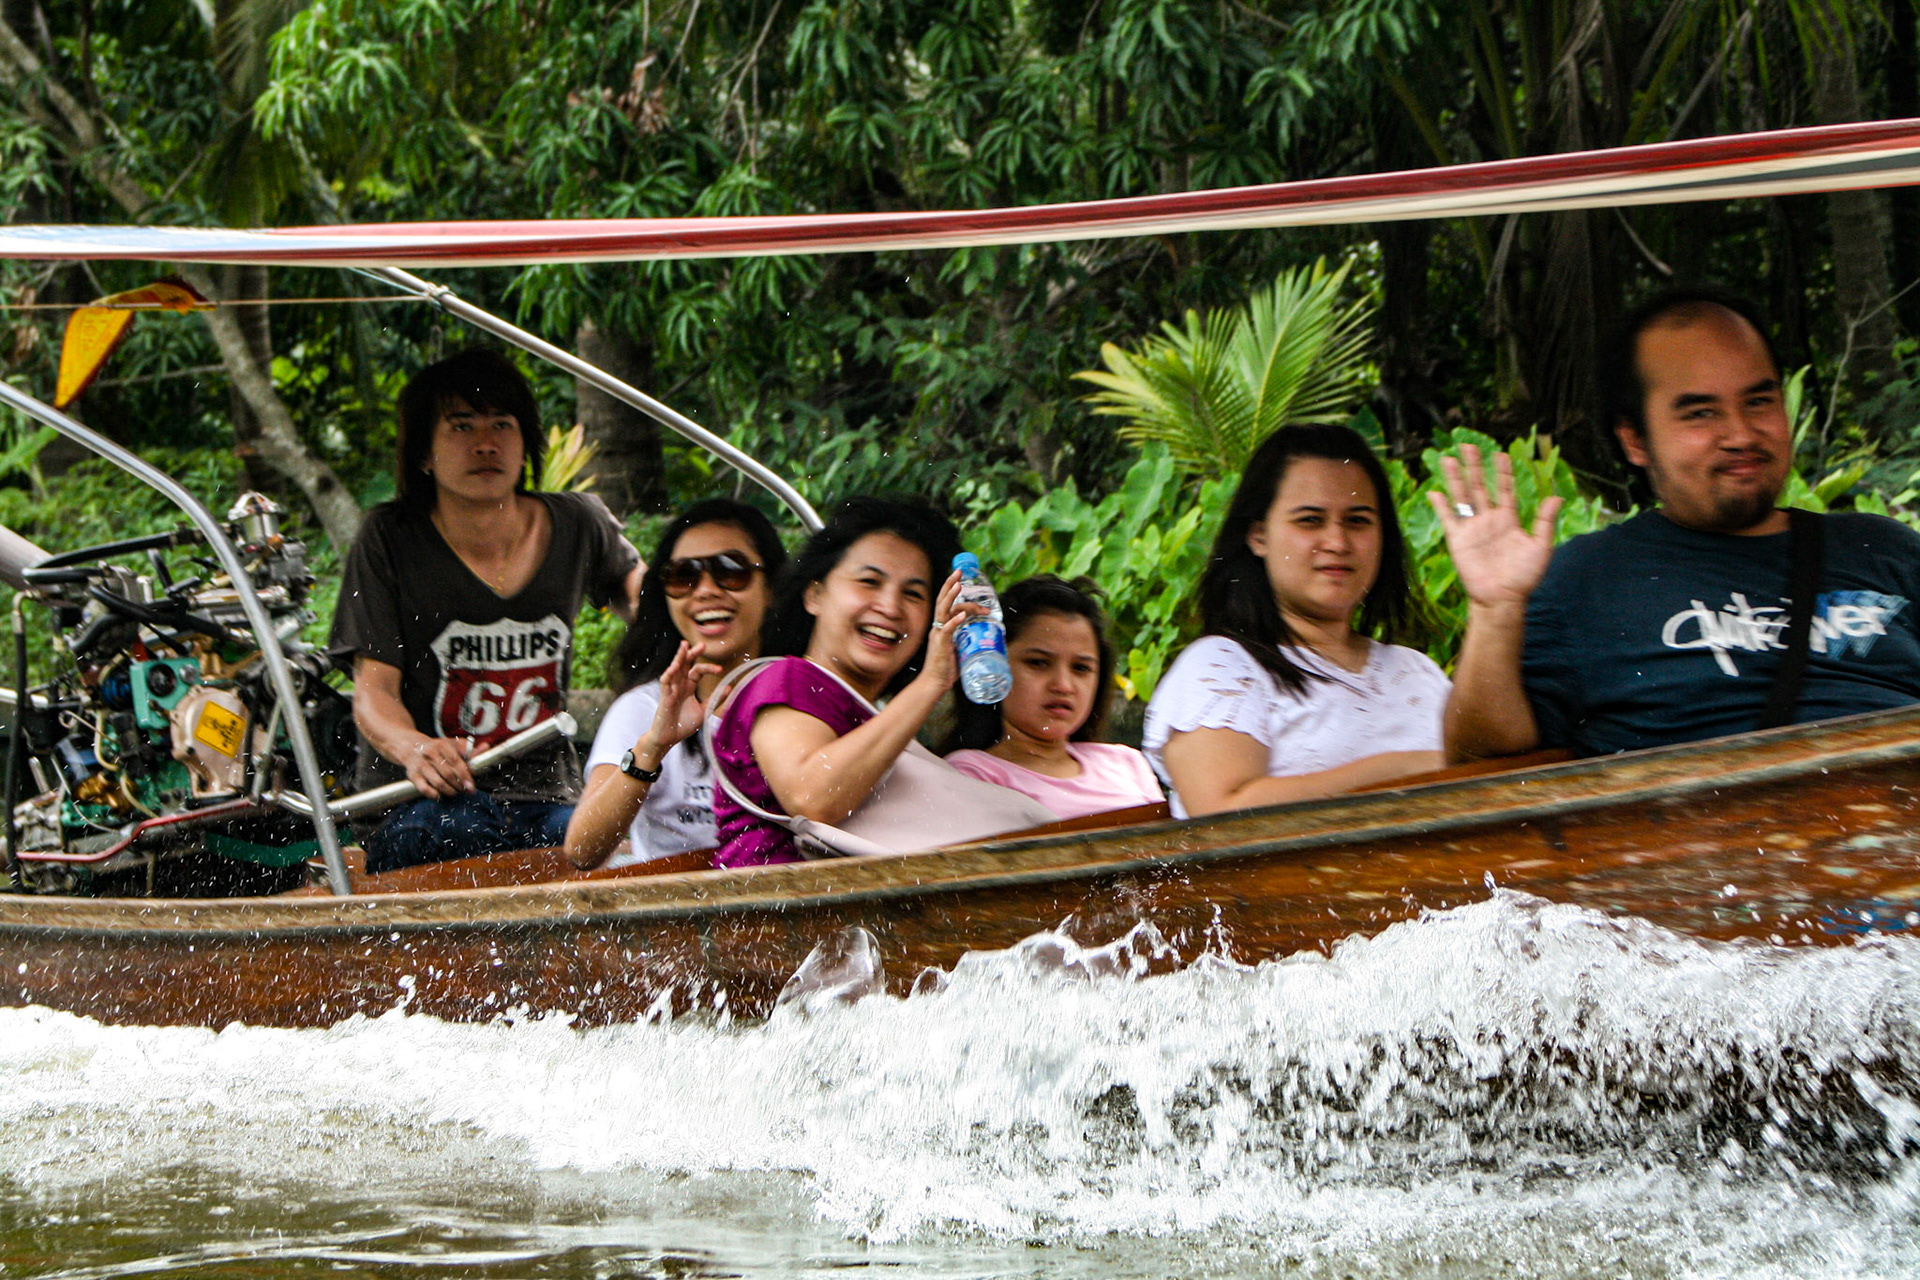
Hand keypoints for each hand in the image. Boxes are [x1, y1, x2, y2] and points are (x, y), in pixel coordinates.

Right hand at [405, 733, 474, 797]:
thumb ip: (469, 749)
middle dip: (459, 785)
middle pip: (448, 774)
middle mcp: (430, 754)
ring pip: (438, 782)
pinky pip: (424, 788)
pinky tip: (440, 795)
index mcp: (442, 745)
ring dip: (449, 791)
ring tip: (455, 792)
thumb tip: (486, 747)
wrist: (410, 746)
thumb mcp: (452, 744)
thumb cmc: (436, 748)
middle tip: (466, 790)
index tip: (472, 785)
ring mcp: (420, 765)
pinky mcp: (412, 775)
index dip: (465, 775)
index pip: (456, 761)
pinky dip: (434, 794)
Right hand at [641, 640, 721, 758]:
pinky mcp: (665, 696)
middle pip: (685, 664)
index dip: (709, 668)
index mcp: (688, 686)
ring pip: (674, 668)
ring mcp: (671, 689)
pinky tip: (674, 666)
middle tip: (702, 644)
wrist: (670, 738)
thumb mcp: (704, 710)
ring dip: (679, 657)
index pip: (698, 671)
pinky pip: (666, 682)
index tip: (720, 669)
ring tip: (684, 645)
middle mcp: (680, 685)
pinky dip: (669, 673)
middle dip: (692, 653)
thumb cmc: (683, 724)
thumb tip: (729, 687)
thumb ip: (715, 699)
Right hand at [915, 569, 976, 691]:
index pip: (949, 604)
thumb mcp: (960, 648)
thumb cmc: (947, 668)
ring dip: (951, 597)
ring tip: (958, 585)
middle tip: (959, 571)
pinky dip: (954, 621)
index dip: (958, 594)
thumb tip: (988, 634)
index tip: (970, 587)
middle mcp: (939, 627)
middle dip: (950, 584)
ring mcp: (938, 634)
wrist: (935, 683)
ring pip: (943, 610)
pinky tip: (962, 615)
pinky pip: (946, 629)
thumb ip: (969, 638)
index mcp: (943, 626)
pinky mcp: (940, 644)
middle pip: (943, 600)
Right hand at [1426, 444, 1563, 608]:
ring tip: (1448, 458)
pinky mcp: (1458, 540)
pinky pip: (1448, 519)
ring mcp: (1472, 528)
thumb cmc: (1524, 576)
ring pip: (1462, 497)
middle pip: (1479, 486)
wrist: (1503, 598)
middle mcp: (1488, 519)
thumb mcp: (1541, 546)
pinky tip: (1435, 492)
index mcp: (1508, 519)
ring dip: (1455, 478)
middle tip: (1468, 446)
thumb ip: (1546, 521)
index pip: (1504, 489)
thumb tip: (1556, 496)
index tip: (1499, 454)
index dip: (1502, 472)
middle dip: (1474, 466)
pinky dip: (1441, 506)